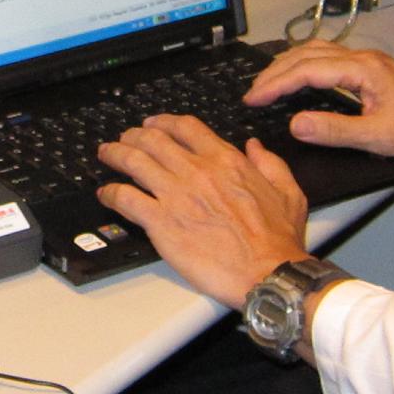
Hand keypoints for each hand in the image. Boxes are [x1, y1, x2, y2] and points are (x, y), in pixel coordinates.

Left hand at [95, 115, 312, 308]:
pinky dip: (111, 193)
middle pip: (153, 139)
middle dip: (134, 135)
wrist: (267, 272)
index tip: (154, 124)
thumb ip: (270, 163)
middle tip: (125, 139)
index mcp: (226, 161)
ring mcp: (177, 195)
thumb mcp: (288, 192)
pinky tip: (106, 195)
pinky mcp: (162, 222)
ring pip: (134, 161)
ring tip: (106, 154)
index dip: (163, 121)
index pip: (186, 127)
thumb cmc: (277, 241)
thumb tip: (254, 146)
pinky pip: (126, 199)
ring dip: (115, 154)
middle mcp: (197, 172)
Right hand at [247, 42, 393, 184]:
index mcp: (363, 69)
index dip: (276, 84)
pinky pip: (329, 59)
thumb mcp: (379, 137)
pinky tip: (301, 78)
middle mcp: (363, 58)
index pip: (307, 70)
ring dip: (289, 65)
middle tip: (252, 93)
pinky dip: (306, 66)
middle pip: (307, 54)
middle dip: (275, 72)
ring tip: (268, 83)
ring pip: (318, 52)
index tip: (253, 99)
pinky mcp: (373, 70)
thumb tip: (295, 124)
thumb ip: (334, 130)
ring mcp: (369, 61)